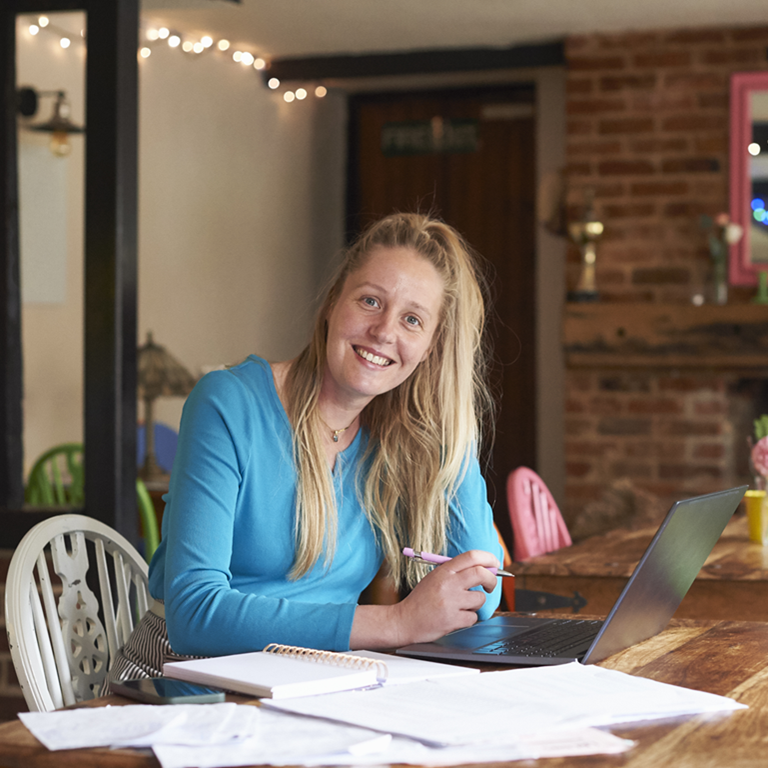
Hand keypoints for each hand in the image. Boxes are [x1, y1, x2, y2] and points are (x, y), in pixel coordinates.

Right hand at [350, 549, 498, 649]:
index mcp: (444, 571)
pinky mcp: (452, 620)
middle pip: (482, 573)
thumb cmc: (422, 599)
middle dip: (492, 579)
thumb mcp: (435, 578)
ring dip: (475, 604)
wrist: (405, 620)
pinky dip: (468, 619)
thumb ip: (456, 573)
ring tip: (461, 606)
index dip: (488, 558)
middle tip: (490, 585)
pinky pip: (473, 617)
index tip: (495, 564)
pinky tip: (455, 617)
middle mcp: (448, 583)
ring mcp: (451, 602)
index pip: (472, 556)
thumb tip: (484, 569)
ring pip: (479, 598)